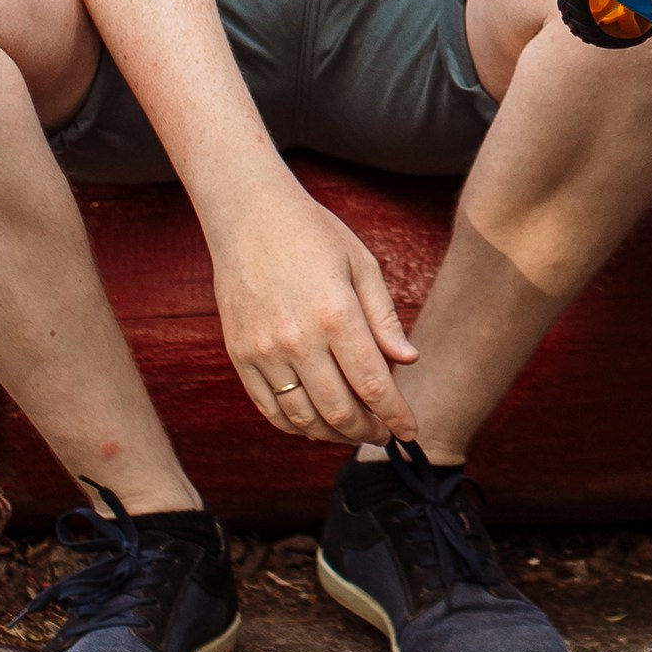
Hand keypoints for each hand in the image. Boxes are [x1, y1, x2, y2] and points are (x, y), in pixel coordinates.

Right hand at [209, 183, 419, 444]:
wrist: (248, 215)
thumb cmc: (312, 234)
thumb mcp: (361, 264)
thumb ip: (384, 318)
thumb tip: (408, 361)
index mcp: (336, 315)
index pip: (374, 386)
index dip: (396, 415)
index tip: (410, 430)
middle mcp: (298, 340)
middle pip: (340, 411)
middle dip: (369, 431)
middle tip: (383, 433)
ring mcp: (264, 352)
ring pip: (304, 419)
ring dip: (334, 435)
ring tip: (353, 431)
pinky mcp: (240, 356)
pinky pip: (270, 410)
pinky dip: (296, 427)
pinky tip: (316, 424)